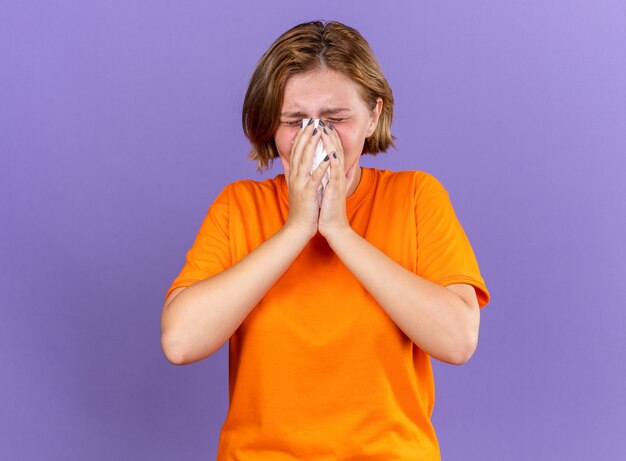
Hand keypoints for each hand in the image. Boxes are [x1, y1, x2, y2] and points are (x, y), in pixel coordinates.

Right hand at [283, 120, 330, 240]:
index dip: (301, 137)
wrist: (298, 229)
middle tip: (313, 121)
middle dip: (306, 135)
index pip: (296, 151)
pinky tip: (328, 157)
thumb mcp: (296, 188)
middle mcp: (295, 177)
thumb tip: (289, 162)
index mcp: (294, 175)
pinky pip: (315, 177)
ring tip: (319, 132)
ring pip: (306, 160)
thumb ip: (293, 174)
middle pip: (300, 152)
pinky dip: (322, 167)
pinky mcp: (308, 193)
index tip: (307, 124)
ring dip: (312, 145)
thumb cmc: (302, 210)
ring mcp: (300, 184)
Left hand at [317, 124, 355, 238]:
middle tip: (323, 122)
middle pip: (335, 151)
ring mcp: (338, 181)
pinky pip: (335, 173)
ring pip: (336, 158)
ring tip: (325, 130)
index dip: (327, 139)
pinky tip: (330, 151)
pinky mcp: (336, 189)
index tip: (321, 126)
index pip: (332, 152)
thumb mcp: (326, 190)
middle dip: (329, 136)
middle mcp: (337, 176)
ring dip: (331, 143)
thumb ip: (327, 178)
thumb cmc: (327, 210)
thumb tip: (325, 170)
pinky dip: (333, 161)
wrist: (332, 227)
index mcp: (333, 175)